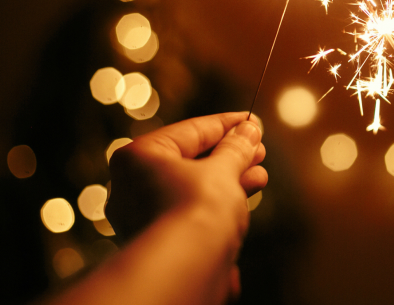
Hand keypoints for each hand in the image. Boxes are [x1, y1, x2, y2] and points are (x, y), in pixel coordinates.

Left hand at [106, 112, 265, 301]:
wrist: (185, 271)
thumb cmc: (197, 209)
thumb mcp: (223, 170)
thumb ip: (236, 147)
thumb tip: (249, 129)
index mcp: (139, 157)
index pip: (190, 130)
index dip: (227, 124)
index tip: (252, 121)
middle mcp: (133, 186)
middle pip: (191, 161)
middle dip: (230, 156)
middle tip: (259, 150)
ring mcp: (144, 217)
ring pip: (194, 189)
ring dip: (229, 180)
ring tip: (259, 175)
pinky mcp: (162, 242)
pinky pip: (193, 213)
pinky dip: (219, 205)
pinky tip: (246, 200)